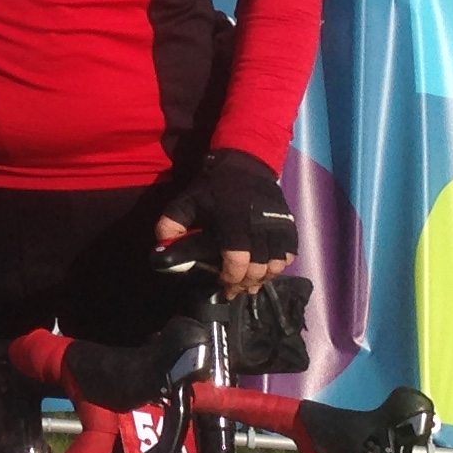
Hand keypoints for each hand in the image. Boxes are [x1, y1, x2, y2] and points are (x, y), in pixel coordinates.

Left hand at [157, 149, 295, 297]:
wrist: (246, 163)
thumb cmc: (213, 188)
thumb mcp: (186, 201)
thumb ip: (170, 225)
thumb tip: (163, 251)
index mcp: (234, 221)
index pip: (238, 259)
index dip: (231, 277)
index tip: (222, 283)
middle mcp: (260, 225)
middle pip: (259, 267)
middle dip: (245, 283)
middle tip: (233, 289)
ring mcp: (277, 225)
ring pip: (277, 264)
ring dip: (263, 278)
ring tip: (249, 283)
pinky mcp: (288, 225)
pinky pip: (290, 254)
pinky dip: (279, 266)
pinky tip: (266, 269)